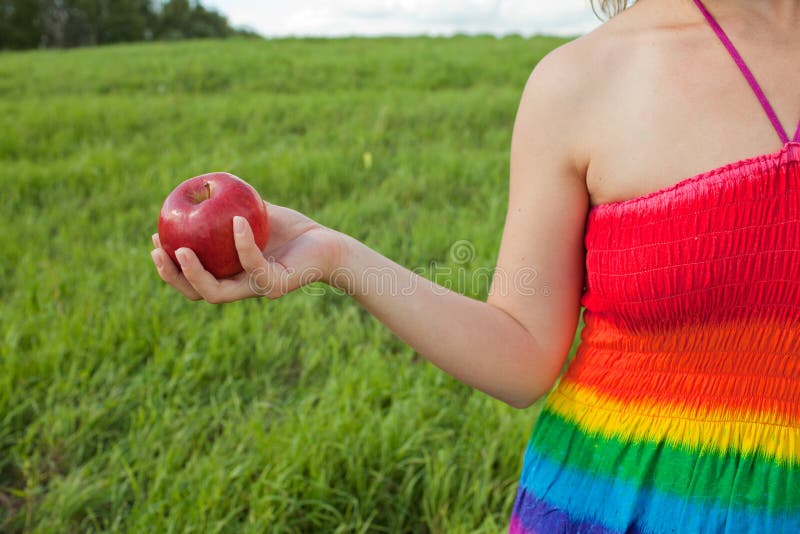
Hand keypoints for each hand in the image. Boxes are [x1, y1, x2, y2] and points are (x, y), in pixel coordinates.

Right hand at [150, 201, 344, 303]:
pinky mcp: (276, 284)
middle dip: (172, 276)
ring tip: (181, 250)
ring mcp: (257, 289)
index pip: (193, 278)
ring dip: (194, 274)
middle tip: (157, 251)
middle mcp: (241, 286)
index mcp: (231, 274)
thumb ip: (229, 206)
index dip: (170, 265)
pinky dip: (242, 243)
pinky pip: (253, 265)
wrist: (328, 244)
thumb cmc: (294, 231)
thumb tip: (201, 186)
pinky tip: (236, 221)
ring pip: (216, 293)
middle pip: (197, 292)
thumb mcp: (256, 214)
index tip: (155, 239)